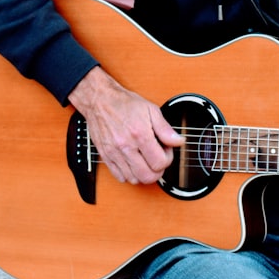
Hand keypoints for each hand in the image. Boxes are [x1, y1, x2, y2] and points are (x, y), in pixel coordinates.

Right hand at [67, 66, 182, 184]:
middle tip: (157, 158)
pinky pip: (119, 177)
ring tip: (145, 160)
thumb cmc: (124, 103)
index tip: (165, 150)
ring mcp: (114, 153)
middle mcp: (126, 146)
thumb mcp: (151, 110)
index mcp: (140, 134)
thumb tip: (178, 141)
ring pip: (134, 179)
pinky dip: (129, 175)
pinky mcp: (105, 156)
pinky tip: (133, 163)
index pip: (160, 163)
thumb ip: (165, 129)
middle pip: (148, 176)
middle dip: (158, 171)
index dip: (168, 158)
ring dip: (143, 173)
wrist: (99, 100)